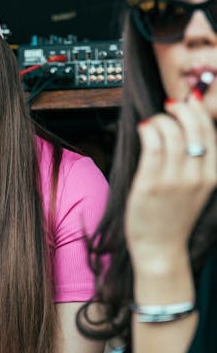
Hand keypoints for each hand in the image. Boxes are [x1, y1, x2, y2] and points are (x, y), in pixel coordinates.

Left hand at [125, 93, 216, 268]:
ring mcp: (174, 181)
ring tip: (152, 123)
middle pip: (194, 128)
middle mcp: (197, 177)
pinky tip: (144, 129)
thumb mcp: (197, 189)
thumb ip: (197, 162)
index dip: (199, 111)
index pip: (211, 132)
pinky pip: (152, 145)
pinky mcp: (151, 184)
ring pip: (171, 133)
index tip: (189, 102)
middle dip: (182, 109)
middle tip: (169, 106)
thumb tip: (188, 125)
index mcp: (212, 176)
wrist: (160, 250)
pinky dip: (148, 130)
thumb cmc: (174, 218)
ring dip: (161, 120)